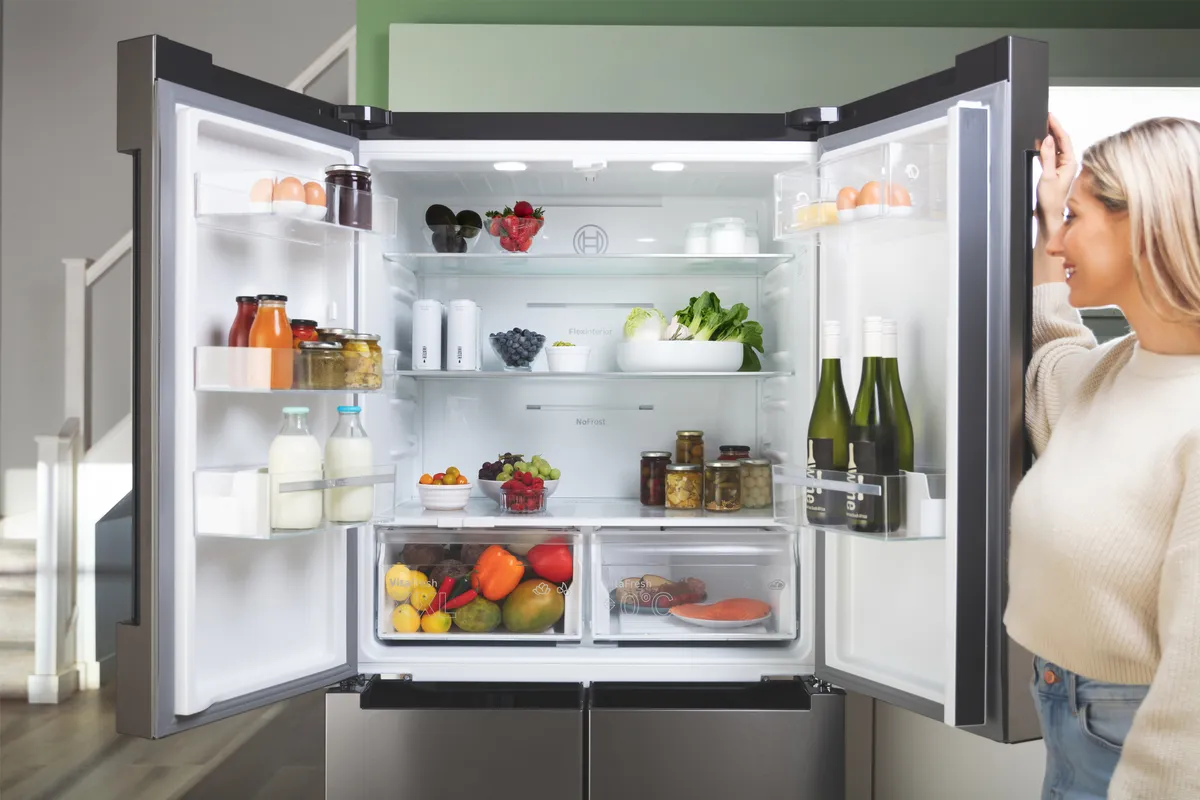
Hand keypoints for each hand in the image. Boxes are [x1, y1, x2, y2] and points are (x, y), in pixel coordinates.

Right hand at [1036, 113, 1075, 235]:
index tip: (1050, 116)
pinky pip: (1050, 155)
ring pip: (1055, 147)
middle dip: (1053, 128)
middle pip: (1061, 141)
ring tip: (1041, 127)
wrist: (1049, 214)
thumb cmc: (1051, 200)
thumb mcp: (1048, 176)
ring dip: (1048, 138)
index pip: (1064, 139)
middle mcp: (1068, 163)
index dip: (1057, 126)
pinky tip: (1039, 144)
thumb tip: (1048, 140)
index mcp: (1070, 163)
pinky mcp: (1054, 171)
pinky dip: (1044, 149)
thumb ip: (1048, 156)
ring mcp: (1061, 167)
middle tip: (1045, 117)